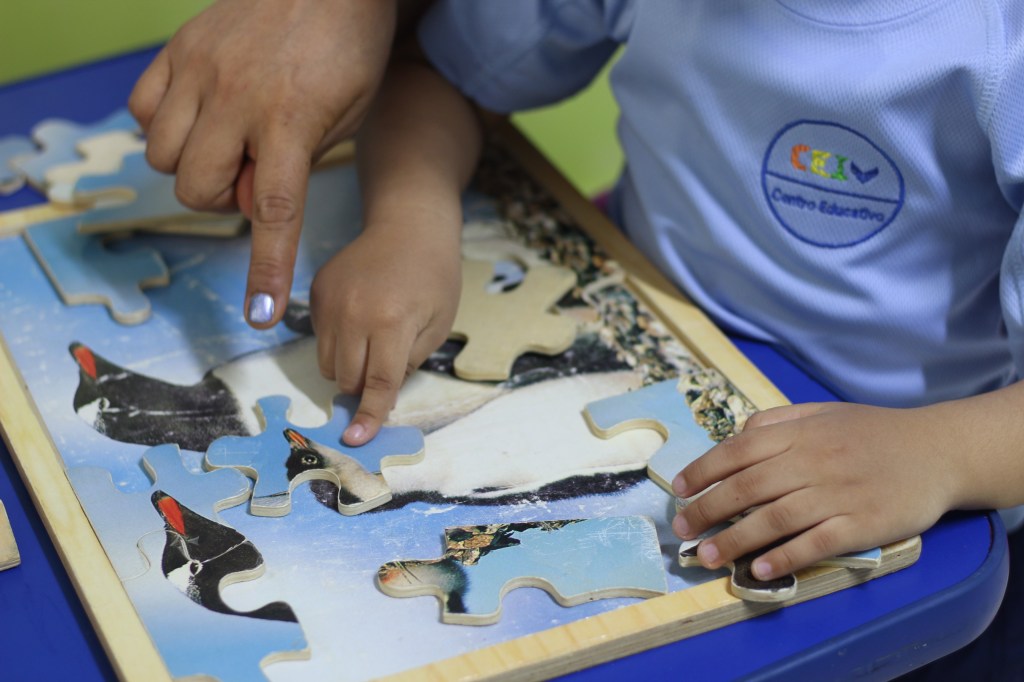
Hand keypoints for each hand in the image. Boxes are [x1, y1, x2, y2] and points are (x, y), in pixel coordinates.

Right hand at [129, 0, 398, 327]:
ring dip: (194, 165)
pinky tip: (201, 115)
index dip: (264, 266)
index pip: (273, 210)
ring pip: (164, 156)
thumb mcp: (345, 118)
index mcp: (291, 120)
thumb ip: (294, 164)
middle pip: (198, 189)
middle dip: (223, 197)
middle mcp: (237, 97)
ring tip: (231, 139)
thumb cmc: (350, 50)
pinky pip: (143, 110)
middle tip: (256, 167)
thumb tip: (244, 200)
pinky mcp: (178, 46)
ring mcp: (200, 68)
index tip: (256, 312)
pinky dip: (165, 125)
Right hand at [310, 224, 460, 445]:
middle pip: (346, 378)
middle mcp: (354, 313)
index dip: (369, 415)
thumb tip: (379, 397)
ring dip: (348, 368)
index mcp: (392, 322)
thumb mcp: (437, 326)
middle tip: (385, 367)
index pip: (377, 383)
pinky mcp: (317, 292)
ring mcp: (330, 301)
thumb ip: (409, 364)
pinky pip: (319, 338)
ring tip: (374, 341)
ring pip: (327, 363)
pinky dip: (338, 342)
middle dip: (363, 387)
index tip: (357, 440)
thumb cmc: (435, 277)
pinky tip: (361, 319)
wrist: (409, 226)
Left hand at [671, 402, 961, 580]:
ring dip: (736, 540)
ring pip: (775, 518)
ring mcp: (838, 494)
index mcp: (800, 432)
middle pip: (748, 487)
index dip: (703, 470)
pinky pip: (815, 543)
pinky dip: (785, 557)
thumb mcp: (822, 412)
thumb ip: (778, 420)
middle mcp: (814, 461)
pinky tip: (759, 569)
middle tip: (682, 529)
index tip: (678, 490)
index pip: (738, 451)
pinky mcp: (861, 525)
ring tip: (708, 557)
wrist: (937, 451)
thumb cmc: (873, 432)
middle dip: (707, 509)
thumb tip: (737, 434)